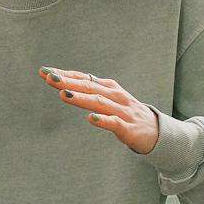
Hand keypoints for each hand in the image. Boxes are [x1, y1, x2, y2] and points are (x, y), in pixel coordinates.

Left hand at [43, 67, 160, 153]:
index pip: (84, 78)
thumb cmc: (128, 114)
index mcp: (109, 88)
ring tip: (63, 94)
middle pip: (89, 86)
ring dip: (81, 98)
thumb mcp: (109, 100)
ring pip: (99, 102)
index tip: (45, 71)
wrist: (157, 132)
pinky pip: (114, 123)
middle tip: (49, 78)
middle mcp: (115, 96)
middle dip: (68, 82)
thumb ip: (90, 92)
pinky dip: (102, 120)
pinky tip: (90, 118)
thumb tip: (65, 85)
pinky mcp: (128, 128)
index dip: (65, 75)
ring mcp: (122, 111)